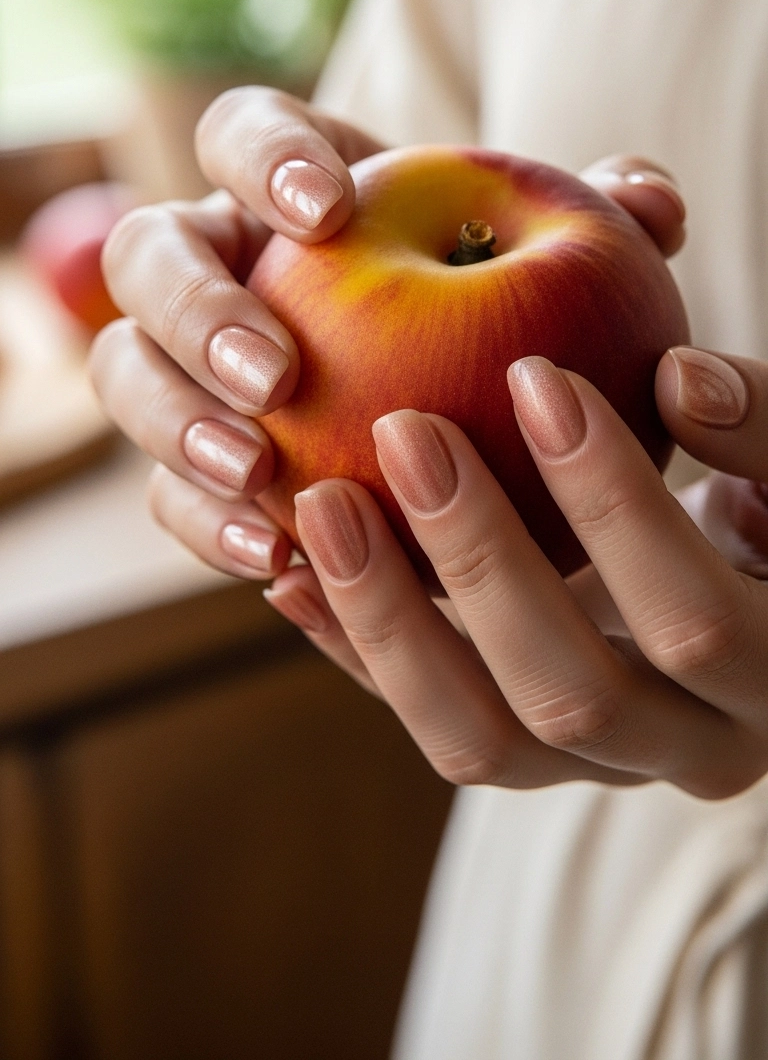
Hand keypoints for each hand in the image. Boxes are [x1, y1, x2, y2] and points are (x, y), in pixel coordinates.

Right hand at [89, 90, 684, 581]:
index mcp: (286, 185)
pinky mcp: (191, 463)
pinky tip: (277, 562)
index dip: (264, 158)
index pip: (241, 131)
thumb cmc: (506, 310)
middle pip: (150, 254)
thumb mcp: (554, 262)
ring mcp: (187, 365)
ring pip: (129, 373)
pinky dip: (207, 524)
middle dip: (196, 308)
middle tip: (276, 372)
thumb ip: (598, 226)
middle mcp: (219, 265)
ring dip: (176, 422)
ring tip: (258, 474)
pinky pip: (167, 491)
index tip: (326, 212)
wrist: (459, 408)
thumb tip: (654, 205)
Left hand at [267, 348, 767, 797]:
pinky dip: (358, 651)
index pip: (690, 618)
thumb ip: (764, 426)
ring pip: (479, 740)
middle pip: (570, 695)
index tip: (534, 376)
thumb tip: (677, 379)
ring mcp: (600, 767)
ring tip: (318, 503)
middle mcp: (694, 751)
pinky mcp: (528, 756)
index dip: (613, 504)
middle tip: (403, 432)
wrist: (762, 596)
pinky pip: (431, 723)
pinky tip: (291, 573)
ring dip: (387, 621)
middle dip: (476, 559)